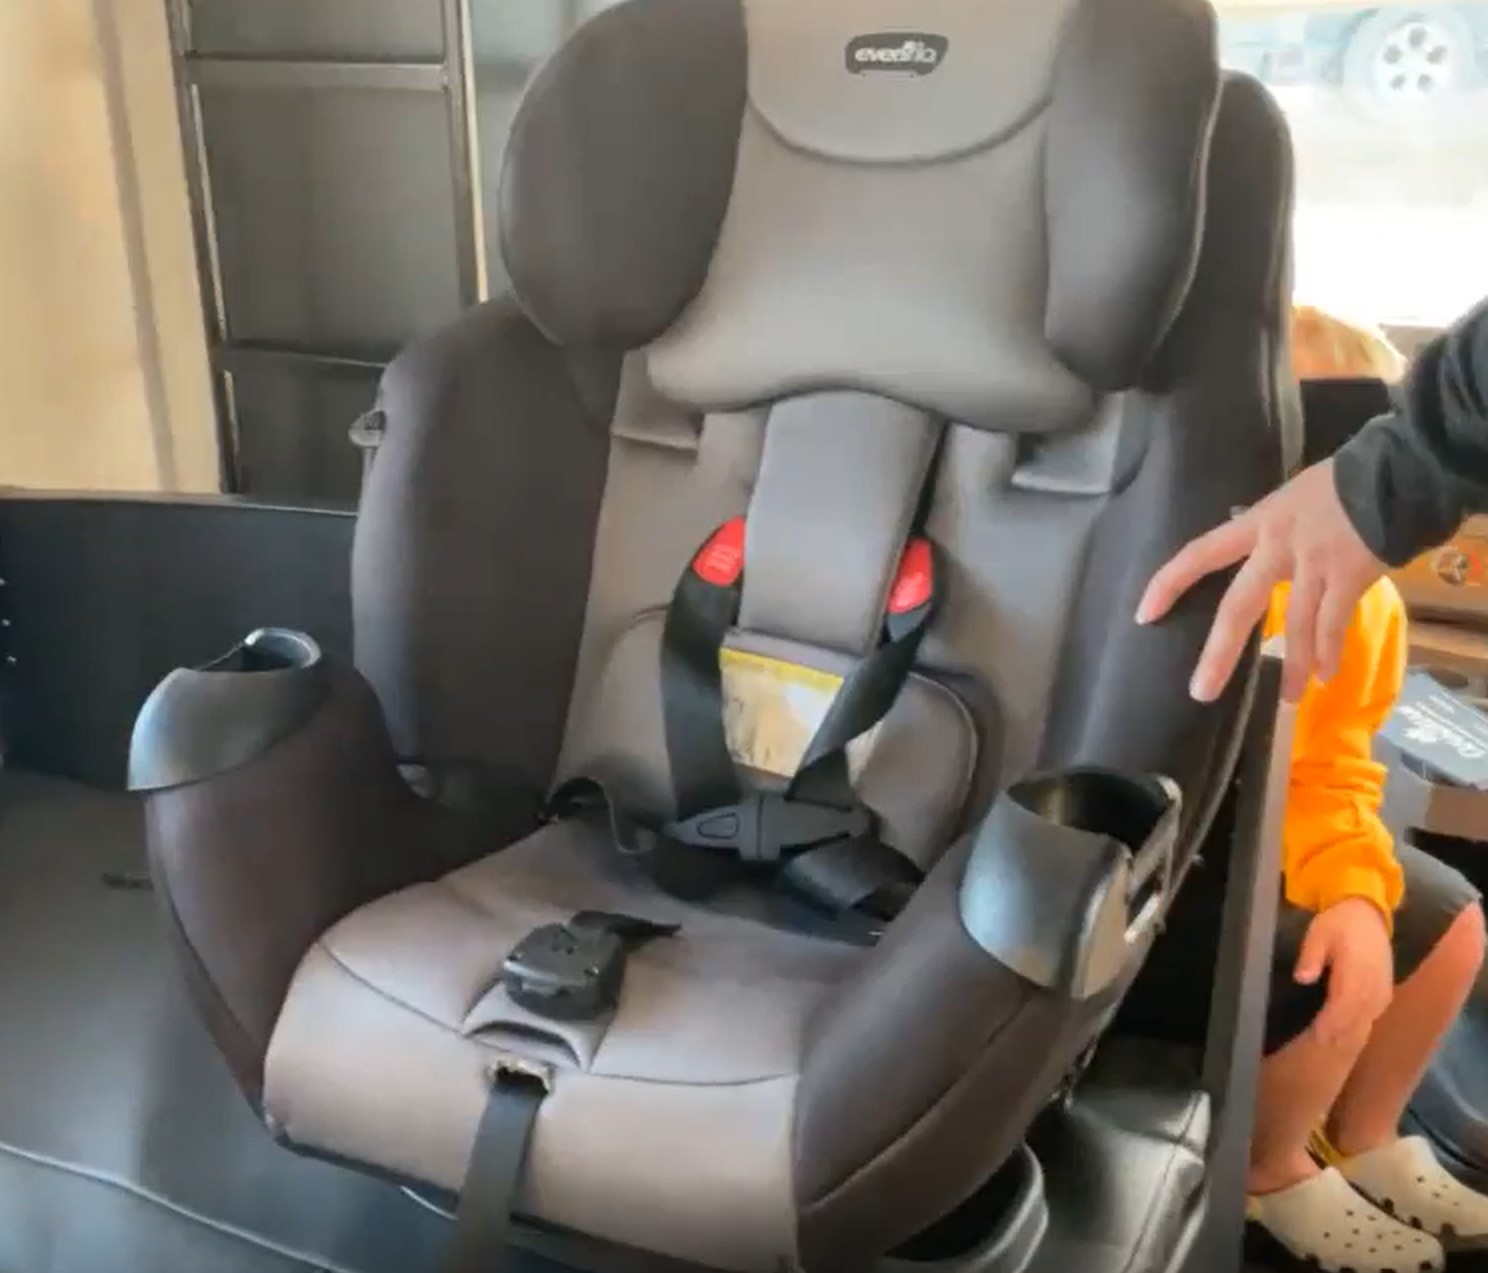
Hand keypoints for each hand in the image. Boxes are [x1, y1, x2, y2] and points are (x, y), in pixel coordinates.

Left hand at [1135, 459, 1386, 702]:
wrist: (1396, 471)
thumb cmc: (1344, 481)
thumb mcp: (1292, 497)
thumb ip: (1272, 528)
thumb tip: (1257, 551)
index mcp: (1258, 522)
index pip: (1199, 553)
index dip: (1169, 583)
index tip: (1143, 615)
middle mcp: (1279, 546)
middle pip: (1240, 606)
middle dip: (1221, 653)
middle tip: (1201, 692)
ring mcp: (1315, 563)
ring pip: (1296, 625)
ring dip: (1294, 665)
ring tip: (1287, 700)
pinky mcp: (1350, 576)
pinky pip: (1335, 623)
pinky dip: (1330, 652)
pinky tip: (1327, 676)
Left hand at [1296, 898, 1394, 1047]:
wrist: (1367, 914)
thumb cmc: (1339, 923)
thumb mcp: (1318, 932)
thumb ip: (1311, 956)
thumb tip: (1302, 979)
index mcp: (1356, 969)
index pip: (1345, 1004)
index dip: (1332, 1022)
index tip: (1317, 1036)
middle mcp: (1373, 983)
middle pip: (1357, 1016)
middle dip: (1338, 1033)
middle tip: (1318, 1045)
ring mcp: (1382, 988)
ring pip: (1367, 1018)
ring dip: (1350, 1033)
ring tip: (1330, 1045)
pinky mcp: (1385, 990)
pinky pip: (1375, 1014)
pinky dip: (1361, 1025)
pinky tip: (1348, 1034)